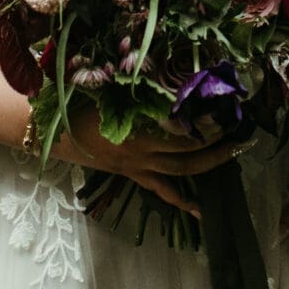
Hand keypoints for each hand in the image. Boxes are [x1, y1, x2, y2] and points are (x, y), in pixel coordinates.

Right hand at [51, 109, 241, 215]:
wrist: (49, 130)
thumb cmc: (77, 102)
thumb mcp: (110, 91)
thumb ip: (141, 90)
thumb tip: (172, 78)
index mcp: (135, 129)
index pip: (181, 129)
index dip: (206, 122)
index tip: (227, 108)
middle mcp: (140, 152)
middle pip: (187, 153)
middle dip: (216, 145)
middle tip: (240, 132)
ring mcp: (137, 167)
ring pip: (179, 173)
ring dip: (208, 165)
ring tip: (233, 155)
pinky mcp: (131, 175)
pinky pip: (161, 191)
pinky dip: (181, 201)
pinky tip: (200, 211)